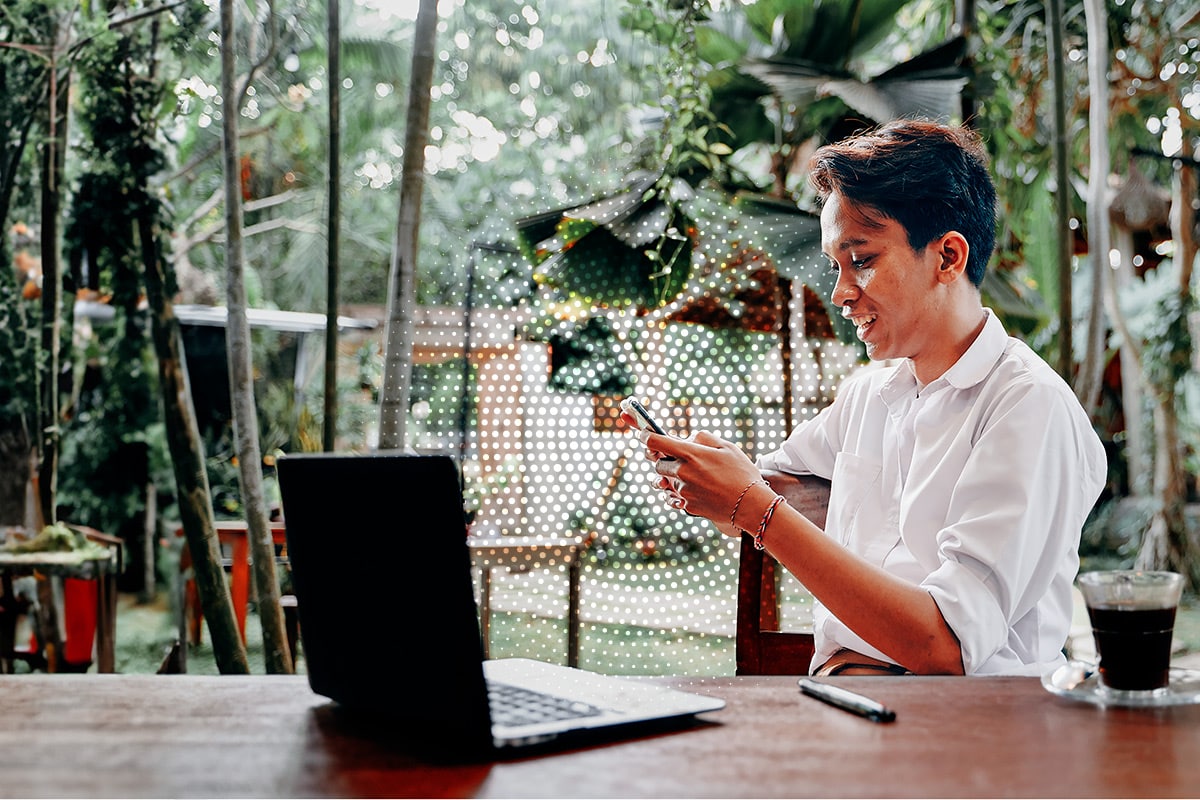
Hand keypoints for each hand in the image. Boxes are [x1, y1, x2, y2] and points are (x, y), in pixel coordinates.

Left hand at [636, 429, 761, 523]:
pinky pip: (677, 496)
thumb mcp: (726, 446)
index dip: (646, 436)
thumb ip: (703, 437)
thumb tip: (688, 438)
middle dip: (665, 460)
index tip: (645, 435)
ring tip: (698, 477)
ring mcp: (683, 491)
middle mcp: (682, 472)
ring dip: (675, 477)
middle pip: (658, 464)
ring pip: (667, 481)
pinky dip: (684, 492)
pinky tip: (703, 490)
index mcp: (690, 454)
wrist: (750, 505)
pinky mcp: (687, 506)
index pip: (655, 442)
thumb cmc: (741, 473)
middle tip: (681, 459)